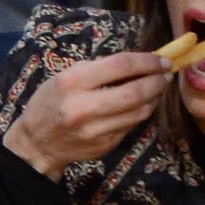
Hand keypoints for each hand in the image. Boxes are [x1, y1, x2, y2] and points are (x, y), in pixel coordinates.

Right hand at [1, 51, 171, 179]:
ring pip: (139, 112)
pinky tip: (142, 104)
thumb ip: (98, 69)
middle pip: (135, 92)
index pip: (121, 65)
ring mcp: (95, 130)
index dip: (147, 61)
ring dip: (155, 98)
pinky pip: (131, 126)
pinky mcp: (104, 145)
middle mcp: (84, 107)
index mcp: (73, 82)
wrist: (37, 143)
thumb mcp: (65, 77)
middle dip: (157, 81)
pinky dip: (141, 113)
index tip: (162, 59)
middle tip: (167, 73)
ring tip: (159, 87)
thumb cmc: (51, 102)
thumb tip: (137, 63)